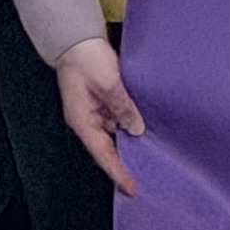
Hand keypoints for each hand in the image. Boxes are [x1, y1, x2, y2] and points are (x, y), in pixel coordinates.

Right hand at [55, 36, 142, 195]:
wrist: (76, 40)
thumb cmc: (87, 60)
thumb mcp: (109, 83)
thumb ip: (123, 106)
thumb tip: (136, 129)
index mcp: (83, 122)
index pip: (103, 155)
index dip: (118, 172)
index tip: (131, 188)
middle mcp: (88, 121)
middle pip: (109, 148)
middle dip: (126, 162)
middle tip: (146, 177)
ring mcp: (94, 111)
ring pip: (115, 132)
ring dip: (131, 141)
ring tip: (153, 154)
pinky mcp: (101, 100)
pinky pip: (117, 117)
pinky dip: (130, 122)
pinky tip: (145, 124)